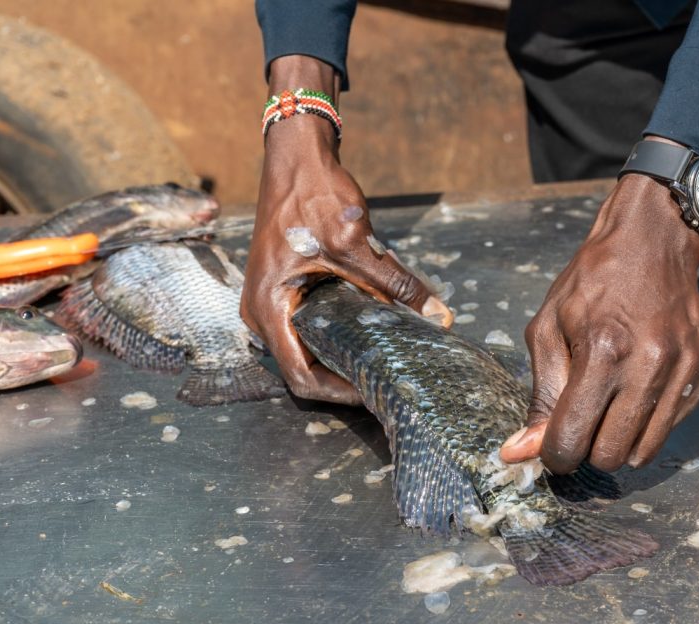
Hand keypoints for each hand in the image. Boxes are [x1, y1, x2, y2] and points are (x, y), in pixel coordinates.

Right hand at [241, 57, 450, 402]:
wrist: (295, 156)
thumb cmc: (314, 195)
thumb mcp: (357, 243)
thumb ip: (395, 284)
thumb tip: (438, 316)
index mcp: (268, 308)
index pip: (301, 376)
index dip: (339, 392)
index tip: (374, 392)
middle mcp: (260, 313)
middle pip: (302, 368)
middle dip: (342, 380)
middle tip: (383, 382)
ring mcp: (269, 304)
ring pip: (305, 351)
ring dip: (339, 360)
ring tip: (378, 364)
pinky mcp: (282, 293)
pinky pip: (306, 330)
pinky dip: (335, 338)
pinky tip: (367, 336)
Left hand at [500, 170, 698, 473]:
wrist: (653, 242)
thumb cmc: (592, 283)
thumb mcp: (548, 328)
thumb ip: (539, 395)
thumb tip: (518, 453)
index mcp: (602, 352)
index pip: (571, 440)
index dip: (554, 452)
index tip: (554, 440)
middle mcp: (649, 365)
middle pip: (611, 456)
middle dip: (590, 447)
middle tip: (586, 416)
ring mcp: (685, 369)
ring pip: (645, 451)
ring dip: (622, 437)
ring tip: (614, 399)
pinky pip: (674, 426)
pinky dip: (653, 417)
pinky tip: (643, 381)